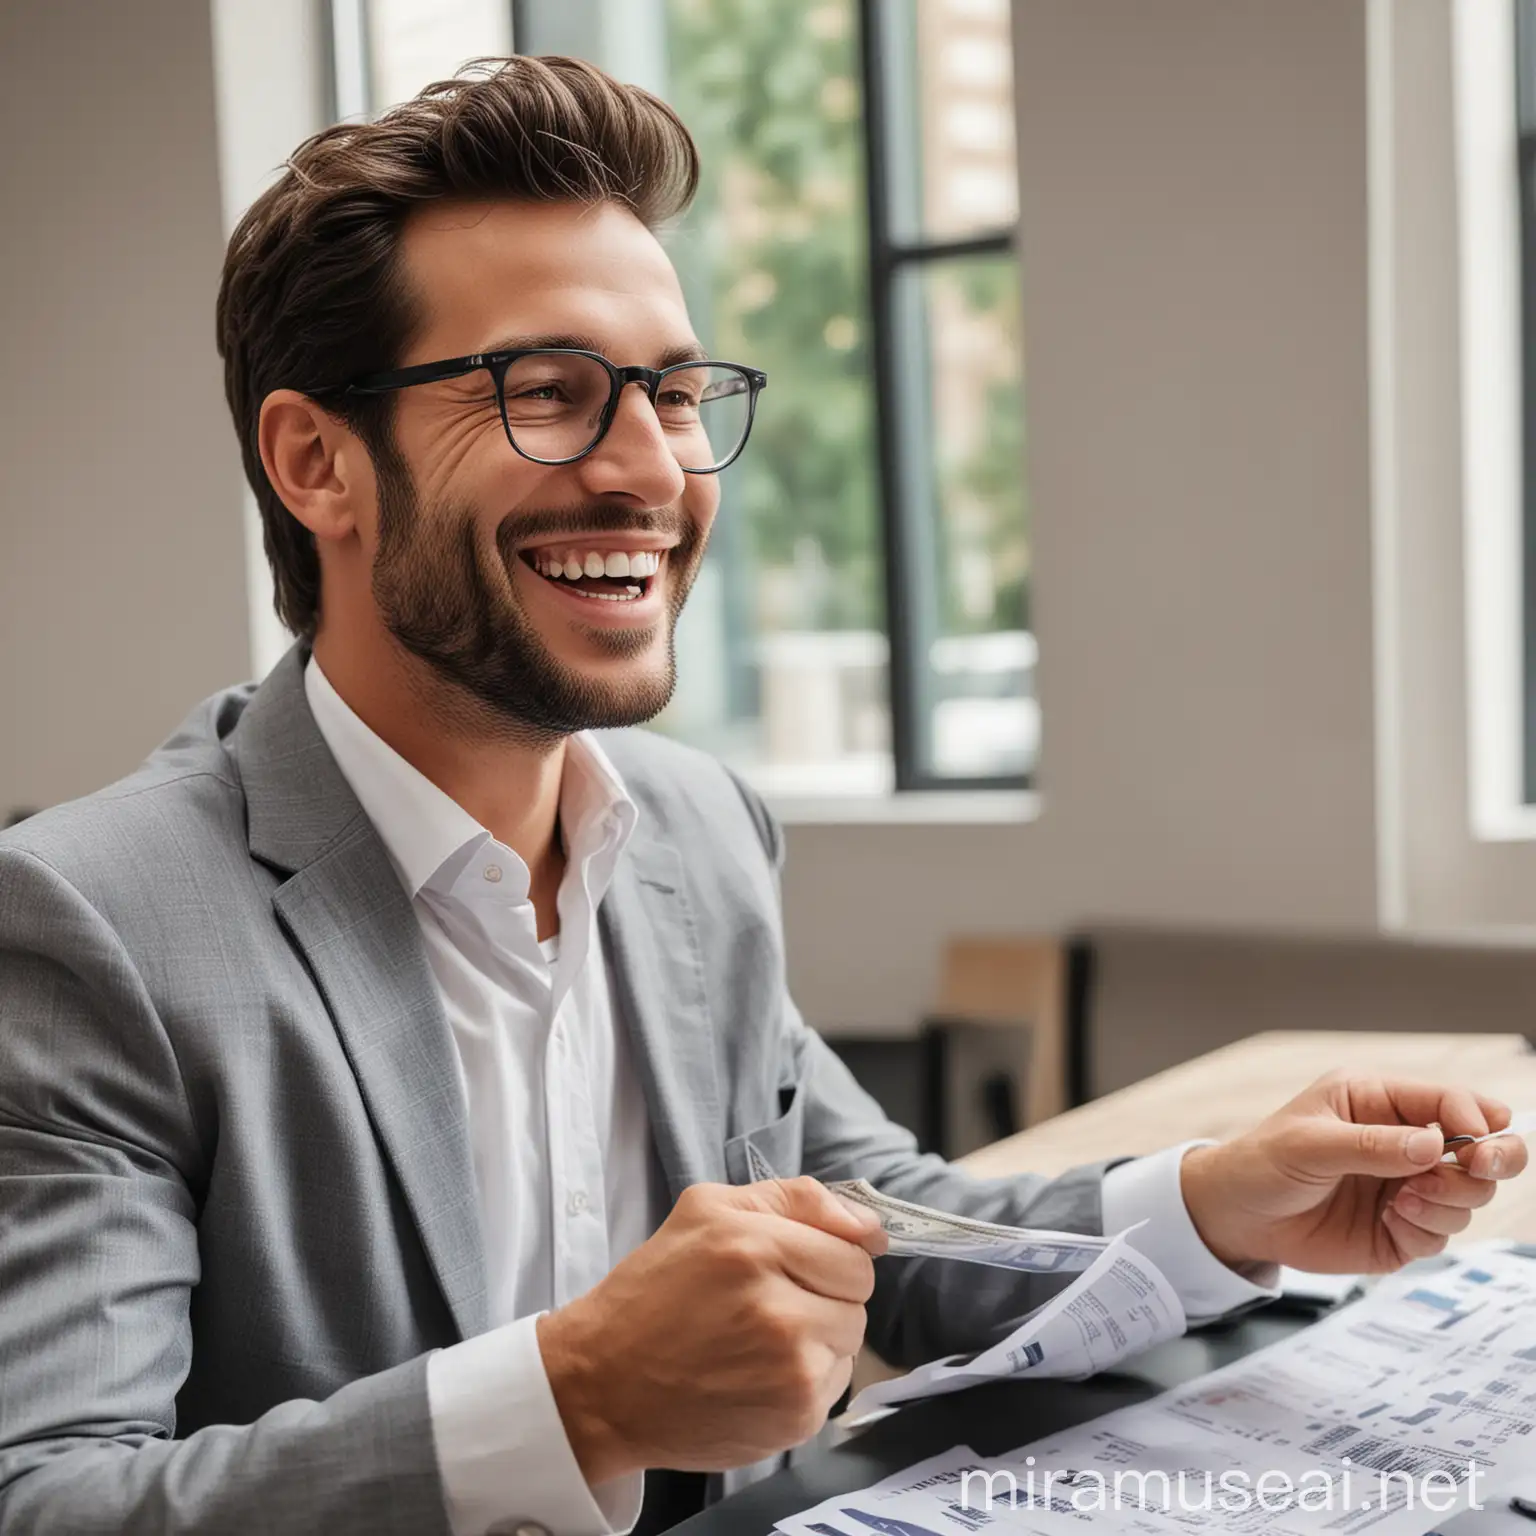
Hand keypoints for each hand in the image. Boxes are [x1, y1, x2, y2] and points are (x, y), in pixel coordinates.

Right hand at [537, 1176, 887, 1482]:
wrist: (602, 1385)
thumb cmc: (654, 1291)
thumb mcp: (708, 1209)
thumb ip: (795, 1199)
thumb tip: (869, 1227)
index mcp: (756, 1246)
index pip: (855, 1252)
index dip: (829, 1257)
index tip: (797, 1267)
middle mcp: (779, 1309)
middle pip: (858, 1299)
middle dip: (825, 1297)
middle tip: (771, 1303)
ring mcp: (790, 1371)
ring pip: (849, 1344)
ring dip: (818, 1341)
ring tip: (758, 1341)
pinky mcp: (793, 1419)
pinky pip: (832, 1387)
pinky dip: (804, 1381)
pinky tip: (756, 1376)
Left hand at [1179, 1074, 1529, 1273]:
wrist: (1237, 1215)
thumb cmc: (1264, 1162)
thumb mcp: (1309, 1143)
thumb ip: (1372, 1145)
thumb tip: (1435, 1146)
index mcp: (1379, 1102)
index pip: (1449, 1101)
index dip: (1475, 1117)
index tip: (1476, 1143)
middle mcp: (1403, 1143)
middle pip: (1482, 1148)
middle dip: (1495, 1157)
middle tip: (1480, 1167)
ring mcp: (1407, 1187)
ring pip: (1469, 1195)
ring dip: (1448, 1200)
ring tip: (1401, 1201)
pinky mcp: (1402, 1230)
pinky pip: (1441, 1234)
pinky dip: (1425, 1230)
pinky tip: (1389, 1222)